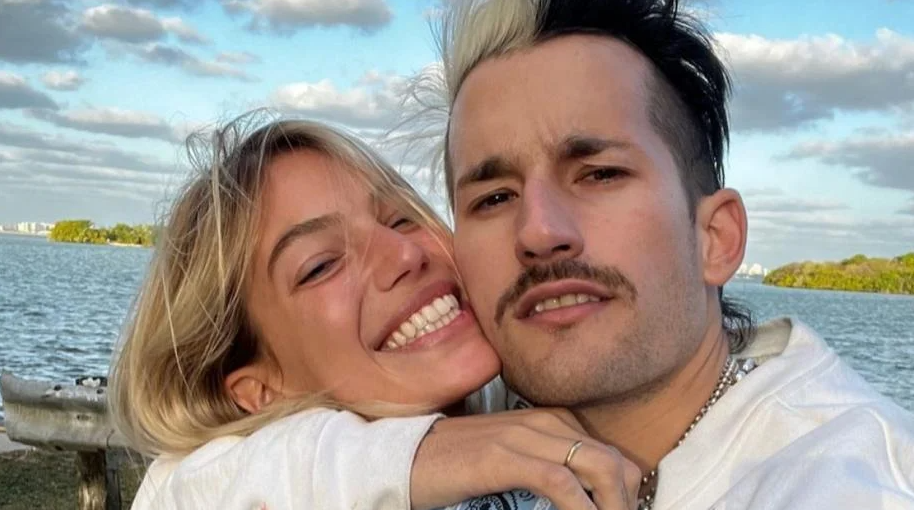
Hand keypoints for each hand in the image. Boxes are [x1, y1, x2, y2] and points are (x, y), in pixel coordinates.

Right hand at [410, 408, 641, 509]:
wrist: (404, 458)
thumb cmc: (457, 466)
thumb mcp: (512, 461)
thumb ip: (545, 470)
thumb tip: (580, 499)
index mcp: (549, 421)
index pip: (610, 454)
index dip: (627, 493)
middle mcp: (542, 422)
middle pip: (613, 461)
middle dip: (627, 501)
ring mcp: (522, 436)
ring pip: (597, 466)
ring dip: (613, 506)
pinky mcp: (503, 457)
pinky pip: (560, 482)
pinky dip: (582, 509)